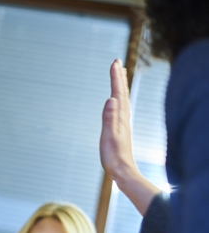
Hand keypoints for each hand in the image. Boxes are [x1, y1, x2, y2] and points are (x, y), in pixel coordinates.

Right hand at [100, 59, 158, 215]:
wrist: (122, 171)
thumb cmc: (114, 156)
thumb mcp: (109, 137)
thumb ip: (109, 118)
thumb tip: (111, 99)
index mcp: (120, 117)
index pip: (117, 92)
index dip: (115, 77)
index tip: (114, 62)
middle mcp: (123, 117)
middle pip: (122, 93)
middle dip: (119, 77)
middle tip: (117, 62)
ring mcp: (123, 122)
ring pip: (122, 99)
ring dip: (120, 86)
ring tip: (119, 76)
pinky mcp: (120, 128)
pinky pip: (120, 108)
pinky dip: (119, 98)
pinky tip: (117, 100)